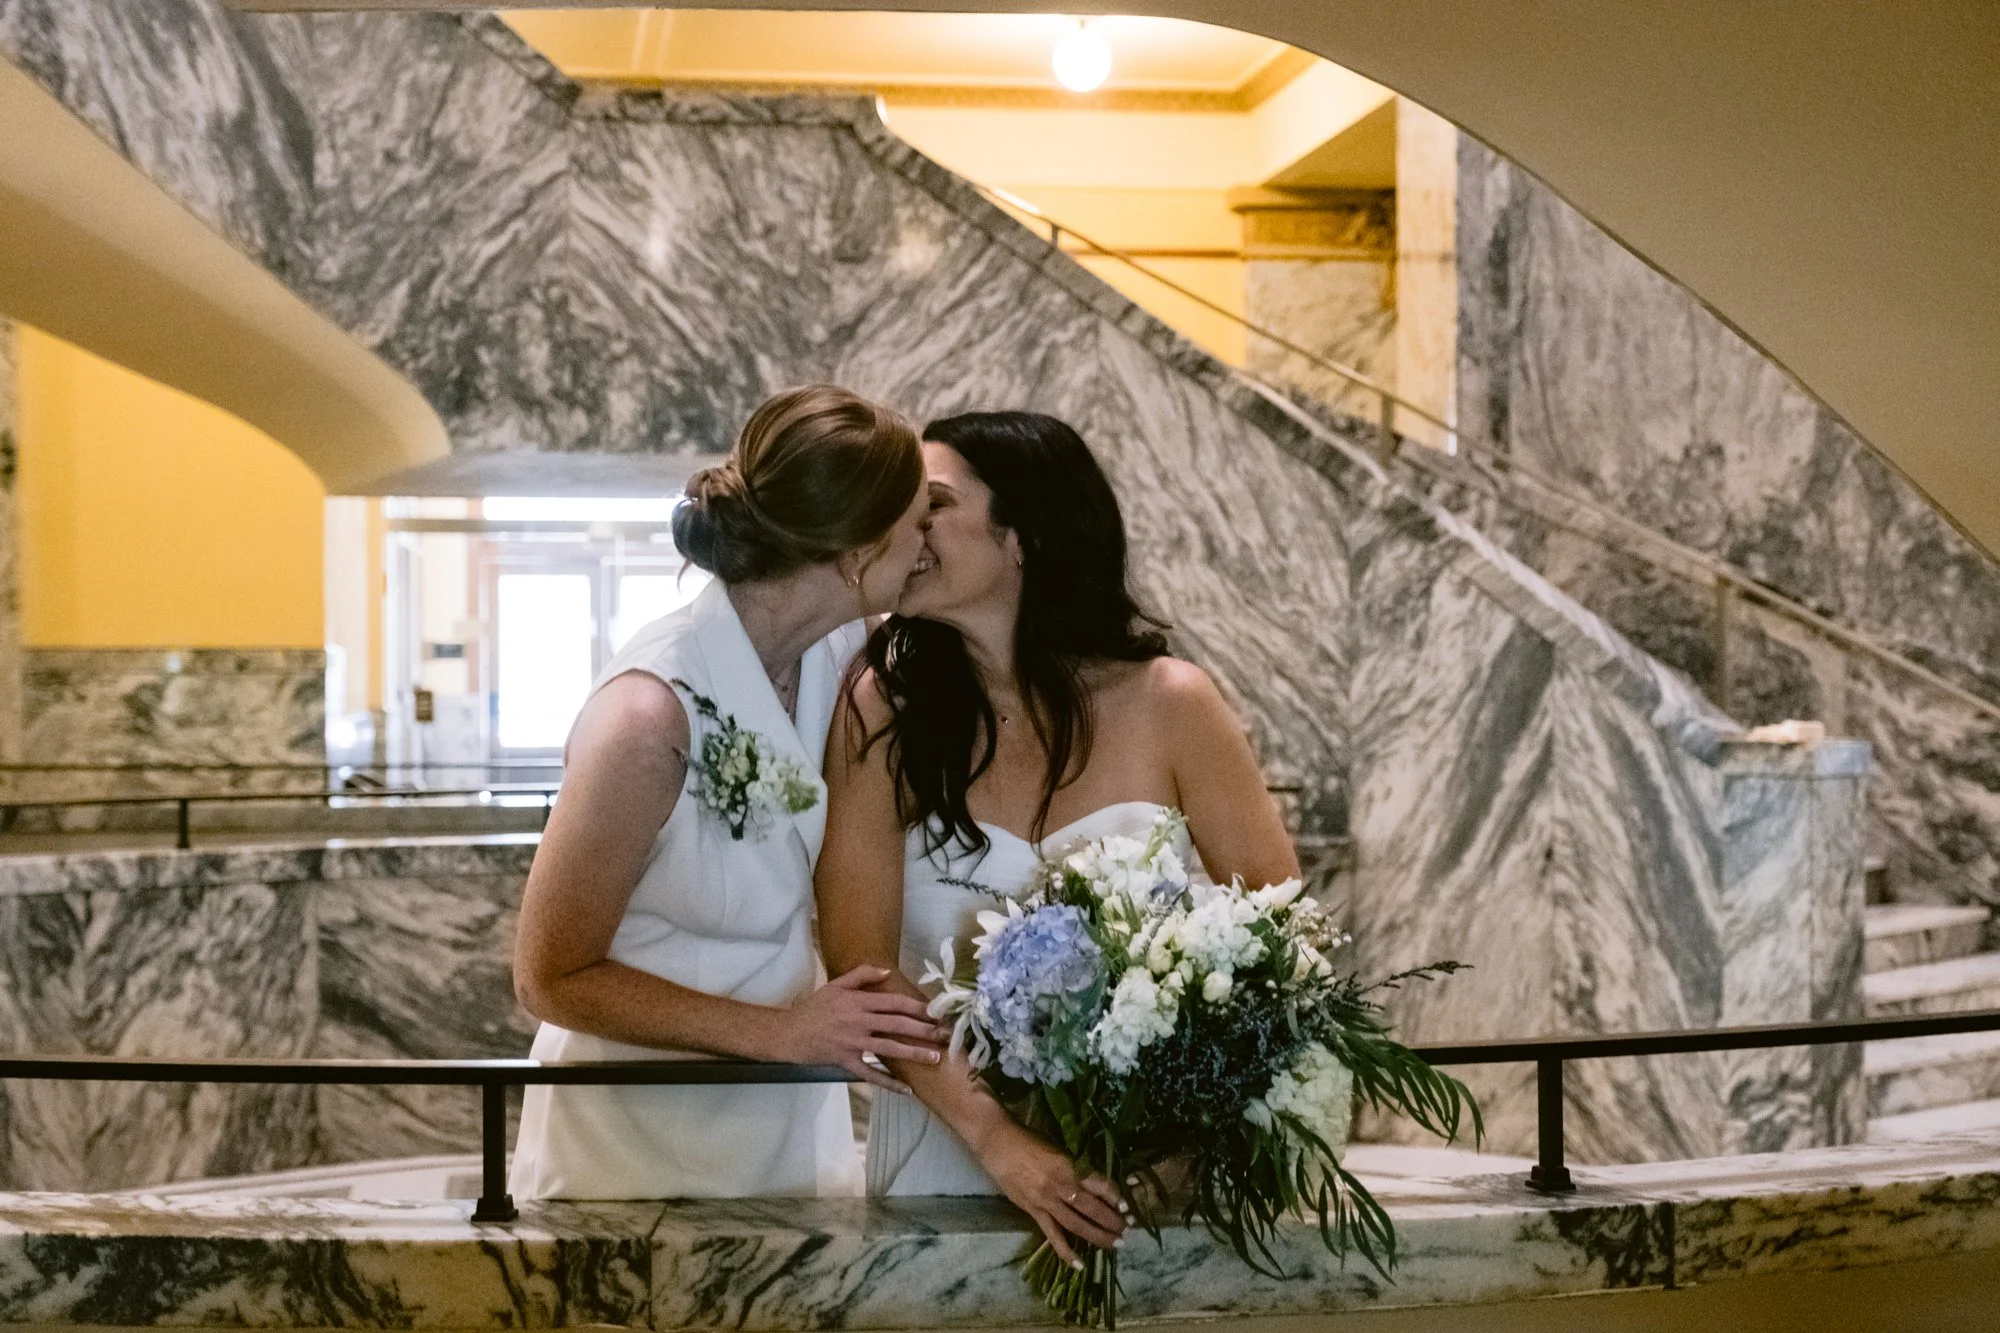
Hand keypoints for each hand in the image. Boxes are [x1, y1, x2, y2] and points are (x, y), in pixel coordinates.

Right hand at [775, 965, 944, 1091]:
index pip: (893, 1003)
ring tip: (935, 1058)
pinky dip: (889, 1084)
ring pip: (889, 1049)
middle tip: (945, 1034)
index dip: (916, 1006)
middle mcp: (859, 1022)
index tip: (936, 1011)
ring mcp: (853, 1043)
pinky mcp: (847, 1062)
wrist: (789, 1033)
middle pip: (897, 1025)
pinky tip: (907, 1090)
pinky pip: (871, 1075)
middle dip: (923, 1029)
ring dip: (914, 1054)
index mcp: (858, 1002)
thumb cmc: (814, 1008)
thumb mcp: (835, 985)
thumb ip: (861, 974)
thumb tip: (886, 971)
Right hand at [978, 1120, 1127, 1266]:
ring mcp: (1045, 1201)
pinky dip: (1066, 1251)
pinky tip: (1080, 1264)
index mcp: (1068, 1165)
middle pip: (1091, 1208)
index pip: (1099, 1184)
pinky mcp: (1033, 1211)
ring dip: (1097, 1236)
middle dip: (1112, 1220)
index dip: (1115, 1196)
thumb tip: (1097, 1181)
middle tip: (1127, 1230)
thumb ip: (1077, 1166)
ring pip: (1076, 1224)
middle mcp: (1059, 1185)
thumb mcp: (1059, 1148)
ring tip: (1115, 1244)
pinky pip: (1052, 1235)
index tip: (1128, 1207)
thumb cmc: (1030, 1141)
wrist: (999, 1144)